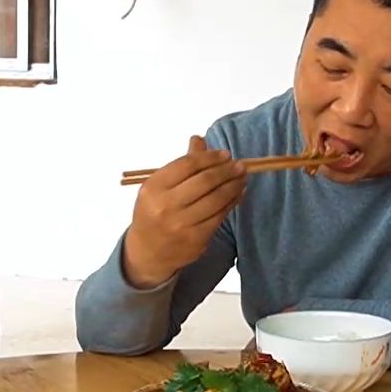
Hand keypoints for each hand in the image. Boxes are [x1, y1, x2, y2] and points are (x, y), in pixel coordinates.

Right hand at [121, 136, 244, 289]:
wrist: (148, 251)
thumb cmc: (154, 212)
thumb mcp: (160, 186)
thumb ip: (181, 165)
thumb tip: (199, 140)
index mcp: (154, 187)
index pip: (188, 164)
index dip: (210, 157)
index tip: (225, 154)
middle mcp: (166, 205)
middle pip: (205, 181)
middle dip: (226, 170)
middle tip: (240, 165)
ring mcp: (182, 224)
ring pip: (216, 199)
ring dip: (233, 185)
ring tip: (242, 177)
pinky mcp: (196, 239)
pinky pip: (220, 216)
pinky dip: (232, 203)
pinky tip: (238, 194)